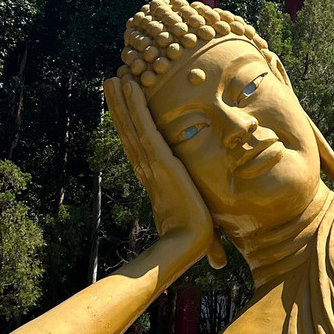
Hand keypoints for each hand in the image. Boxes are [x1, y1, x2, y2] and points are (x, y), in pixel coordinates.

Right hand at [104, 78, 226, 266]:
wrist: (187, 244)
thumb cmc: (193, 235)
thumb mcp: (198, 220)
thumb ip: (205, 225)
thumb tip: (221, 256)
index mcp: (154, 177)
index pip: (139, 144)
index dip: (130, 124)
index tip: (125, 106)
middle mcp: (147, 167)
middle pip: (129, 129)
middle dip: (120, 105)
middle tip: (111, 81)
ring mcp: (151, 162)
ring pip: (132, 124)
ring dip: (123, 99)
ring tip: (114, 77)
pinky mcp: (159, 158)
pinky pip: (145, 126)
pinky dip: (136, 106)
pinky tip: (130, 86)